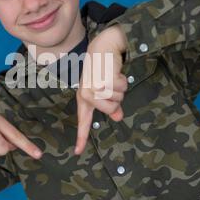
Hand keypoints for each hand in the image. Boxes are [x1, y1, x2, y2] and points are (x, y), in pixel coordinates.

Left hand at [75, 25, 127, 155]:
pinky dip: (122, 79)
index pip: (84, 121)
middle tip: (111, 83)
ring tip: (111, 75)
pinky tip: (114, 71)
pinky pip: (121, 88)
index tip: (77, 153)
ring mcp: (94, 88)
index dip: (82, 138)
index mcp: (84, 98)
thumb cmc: (104, 69)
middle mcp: (87, 95)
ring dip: (120, 87)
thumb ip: (110, 105)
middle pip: (111, 110)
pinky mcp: (102, 80)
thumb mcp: (106, 89)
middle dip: (117, 98)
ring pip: (117, 99)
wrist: (103, 47)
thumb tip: (118, 117)